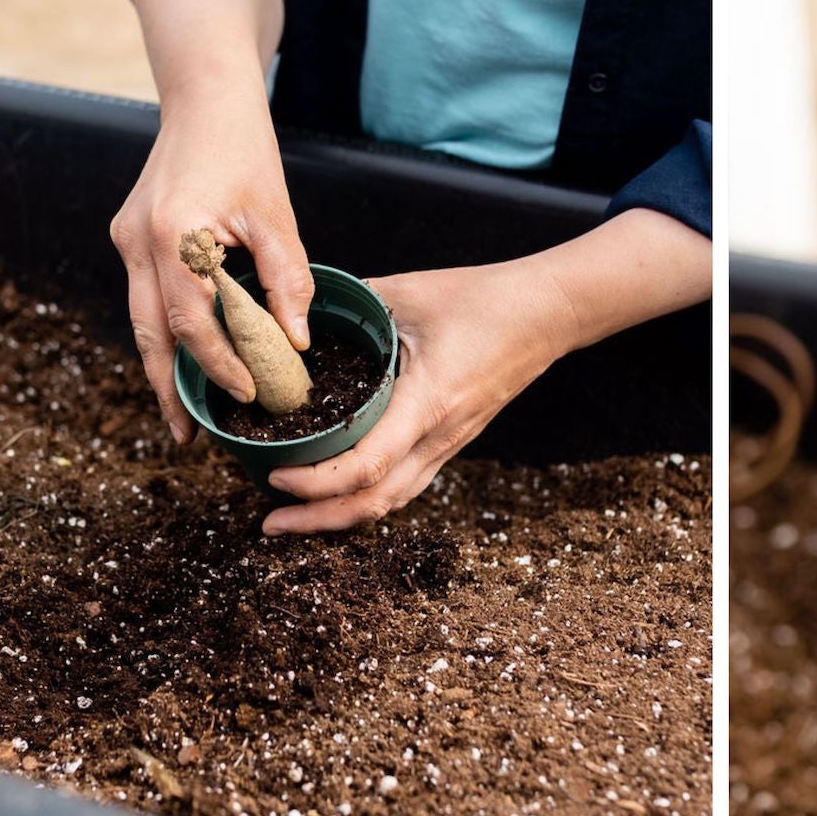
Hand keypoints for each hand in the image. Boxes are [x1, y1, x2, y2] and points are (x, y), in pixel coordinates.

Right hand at [109, 84, 312, 443]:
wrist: (203, 98)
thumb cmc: (244, 150)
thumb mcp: (276, 216)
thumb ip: (287, 281)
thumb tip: (295, 344)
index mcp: (175, 233)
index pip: (193, 320)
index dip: (218, 364)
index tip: (245, 395)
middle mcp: (138, 240)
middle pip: (148, 333)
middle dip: (166, 389)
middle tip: (185, 437)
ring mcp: (127, 238)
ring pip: (140, 319)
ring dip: (161, 366)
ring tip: (182, 412)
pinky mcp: (129, 235)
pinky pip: (144, 295)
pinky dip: (164, 330)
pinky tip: (185, 357)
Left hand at [264, 261, 571, 532]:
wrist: (547, 313)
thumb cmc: (483, 298)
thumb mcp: (409, 292)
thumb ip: (353, 306)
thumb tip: (299, 316)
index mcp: (428, 402)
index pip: (365, 465)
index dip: (316, 482)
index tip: (275, 476)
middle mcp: (440, 436)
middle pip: (375, 503)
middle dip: (318, 520)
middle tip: (269, 523)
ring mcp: (449, 444)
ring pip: (392, 501)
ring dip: (341, 516)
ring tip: (295, 518)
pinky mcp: (452, 441)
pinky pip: (406, 485)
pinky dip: (366, 498)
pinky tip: (337, 492)